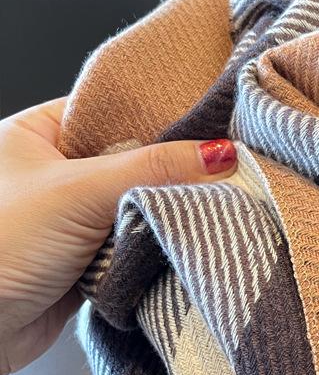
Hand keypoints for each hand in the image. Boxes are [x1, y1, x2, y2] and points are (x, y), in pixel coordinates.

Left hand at [0, 98, 236, 374]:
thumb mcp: (77, 191)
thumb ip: (153, 168)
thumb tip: (219, 154)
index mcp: (39, 134)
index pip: (116, 112)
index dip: (164, 118)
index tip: (213, 127)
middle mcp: (56, 174)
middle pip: (134, 163)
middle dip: (172, 176)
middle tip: (223, 173)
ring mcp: (73, 220)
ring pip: (138, 208)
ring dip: (163, 218)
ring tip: (206, 211)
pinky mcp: (86, 262)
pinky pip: (134, 246)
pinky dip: (153, 250)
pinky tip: (180, 244)